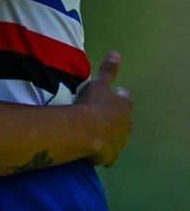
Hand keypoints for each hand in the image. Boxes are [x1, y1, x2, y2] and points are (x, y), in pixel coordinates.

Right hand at [76, 51, 132, 165]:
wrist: (84, 130)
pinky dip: (103, 154)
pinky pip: (108, 156)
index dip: (114, 98)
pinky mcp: (109, 157)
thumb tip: (116, 53)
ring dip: (108, 136)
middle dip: (113, 119)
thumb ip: (107, 70)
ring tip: (93, 133)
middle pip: (122, 120)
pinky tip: (93, 152)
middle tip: (97, 116)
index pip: (123, 99)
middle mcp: (126, 125)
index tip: (103, 97)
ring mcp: (119, 142)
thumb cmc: (91, 105)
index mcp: (125, 106)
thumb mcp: (98, 83)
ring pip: (116, 138)